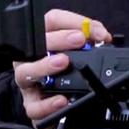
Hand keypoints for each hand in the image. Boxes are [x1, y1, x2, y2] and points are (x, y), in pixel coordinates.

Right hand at [12, 8, 109, 128]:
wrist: (56, 103)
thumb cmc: (66, 72)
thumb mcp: (80, 52)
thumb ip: (91, 39)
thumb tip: (102, 36)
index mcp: (44, 41)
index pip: (52, 21)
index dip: (73, 21)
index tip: (93, 31)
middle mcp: (31, 59)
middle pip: (36, 43)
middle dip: (59, 38)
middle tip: (79, 39)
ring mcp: (29, 83)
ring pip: (26, 72)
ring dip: (44, 65)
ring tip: (63, 63)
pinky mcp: (32, 105)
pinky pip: (33, 107)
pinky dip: (47, 104)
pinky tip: (62, 100)